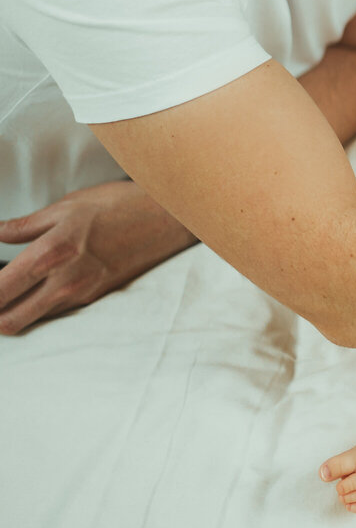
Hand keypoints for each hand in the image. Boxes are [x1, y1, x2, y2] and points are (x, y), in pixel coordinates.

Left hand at [0, 181, 196, 333]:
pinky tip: (35, 292)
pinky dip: (38, 309)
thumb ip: (23, 226)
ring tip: (9, 295)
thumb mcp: (66, 206)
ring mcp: (81, 293)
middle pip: (9, 321)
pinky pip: (56, 313)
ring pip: (32, 321)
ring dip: (13, 314)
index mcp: (50, 253)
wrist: (169, 219)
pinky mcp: (95, 297)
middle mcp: (64, 281)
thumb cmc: (120, 205)